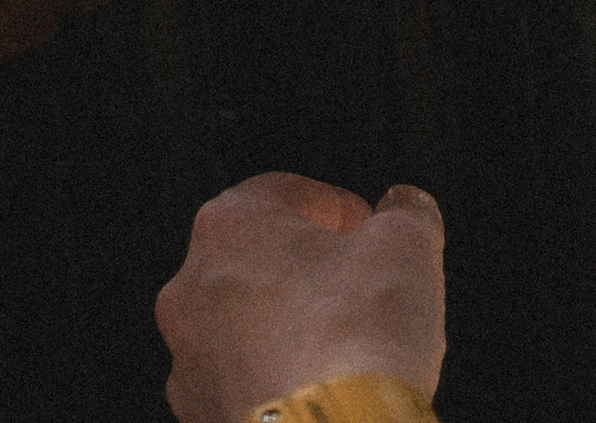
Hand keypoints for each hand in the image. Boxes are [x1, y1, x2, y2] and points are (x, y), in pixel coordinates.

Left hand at [157, 174, 444, 422]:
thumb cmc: (358, 337)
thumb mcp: (407, 245)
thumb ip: (404, 211)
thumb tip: (406, 206)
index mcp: (229, 225)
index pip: (285, 194)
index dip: (336, 209)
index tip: (367, 230)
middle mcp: (190, 288)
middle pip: (257, 261)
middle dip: (306, 270)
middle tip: (354, 290)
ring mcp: (188, 359)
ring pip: (241, 326)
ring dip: (283, 327)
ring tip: (337, 348)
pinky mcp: (199, 415)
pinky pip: (238, 384)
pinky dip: (270, 381)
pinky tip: (315, 389)